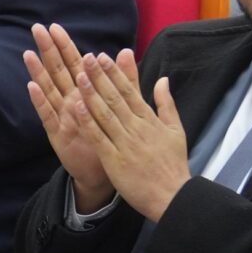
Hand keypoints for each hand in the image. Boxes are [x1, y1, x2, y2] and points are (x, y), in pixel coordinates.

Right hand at [23, 23, 110, 209]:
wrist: (106, 170)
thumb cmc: (111, 135)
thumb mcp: (121, 104)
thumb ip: (124, 79)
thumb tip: (125, 50)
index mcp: (85, 92)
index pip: (73, 63)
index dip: (65, 45)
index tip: (55, 26)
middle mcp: (70, 101)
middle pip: (57, 71)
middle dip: (48, 50)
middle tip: (36, 29)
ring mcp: (61, 116)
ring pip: (49, 90)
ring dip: (38, 71)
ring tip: (29, 53)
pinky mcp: (57, 134)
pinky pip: (48, 115)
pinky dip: (40, 101)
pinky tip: (32, 87)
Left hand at [75, 49, 191, 220]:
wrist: (173, 196)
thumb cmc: (173, 164)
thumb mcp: (176, 130)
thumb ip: (166, 103)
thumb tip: (162, 79)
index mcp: (150, 119)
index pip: (129, 90)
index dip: (114, 73)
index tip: (102, 56)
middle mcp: (136, 127)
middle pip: (114, 97)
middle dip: (100, 76)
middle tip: (86, 57)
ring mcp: (124, 143)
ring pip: (104, 113)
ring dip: (90, 93)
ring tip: (78, 75)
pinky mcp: (114, 160)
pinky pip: (98, 137)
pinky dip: (87, 122)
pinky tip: (76, 107)